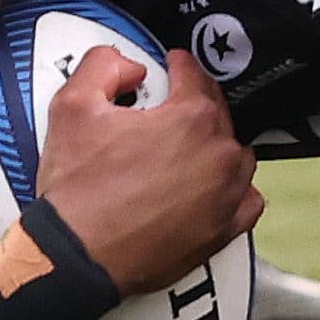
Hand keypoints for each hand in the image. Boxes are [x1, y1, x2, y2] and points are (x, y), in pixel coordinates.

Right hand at [35, 48, 264, 294]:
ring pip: (235, 154)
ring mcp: (227, 193)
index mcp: (191, 118)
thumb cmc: (78, 191)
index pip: (195, 75)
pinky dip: (232, 190)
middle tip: (167, 110)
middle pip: (217, 113)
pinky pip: (246, 199)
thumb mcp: (73, 106)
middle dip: (194, 104)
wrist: (77, 254)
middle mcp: (219, 153)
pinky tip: (210, 187)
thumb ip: (103, 66)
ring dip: (215, 146)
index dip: (179, 65)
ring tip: (184, 149)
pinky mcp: (225, 228)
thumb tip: (129, 65)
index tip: (173, 65)